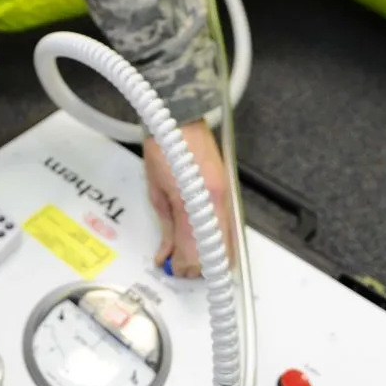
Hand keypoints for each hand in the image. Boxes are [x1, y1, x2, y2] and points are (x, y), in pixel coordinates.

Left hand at [143, 120, 234, 278]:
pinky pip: (228, 227)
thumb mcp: (157, 192)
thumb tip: (168, 253)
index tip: (174, 268)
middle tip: (180, 266)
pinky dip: (216, 240)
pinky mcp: (228, 192)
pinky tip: (201, 241)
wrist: (180, 117)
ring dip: (208, 255)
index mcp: (197, 203)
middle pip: (217, 253)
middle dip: (198, 265)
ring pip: (227, 243)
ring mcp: (226, 197)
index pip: (197, 252)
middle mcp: (218, 203)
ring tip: (187, 254)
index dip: (186, 266)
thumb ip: (167, 227)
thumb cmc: (164, 147)